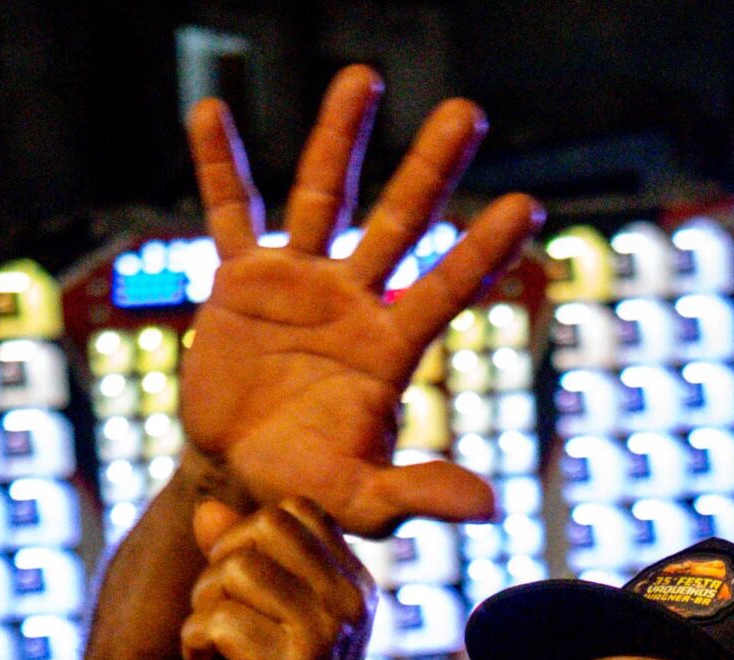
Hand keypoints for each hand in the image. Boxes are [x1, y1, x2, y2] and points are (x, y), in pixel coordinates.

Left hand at [180, 501, 372, 659]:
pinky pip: (219, 619)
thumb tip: (206, 509)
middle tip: (216, 609)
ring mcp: (322, 638)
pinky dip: (194, 639)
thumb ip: (241, 557)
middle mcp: (348, 606)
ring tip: (209, 640)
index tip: (238, 584)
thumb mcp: (263, 616)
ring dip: (203, 603)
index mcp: (354, 587)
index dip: (247, 535)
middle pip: (264, 528)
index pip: (293, 514)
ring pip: (236, 569)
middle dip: (222, 561)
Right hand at [181, 68, 540, 534]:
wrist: (238, 480)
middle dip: (430, 169)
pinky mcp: (240, 281)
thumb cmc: (308, 491)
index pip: (445, 290)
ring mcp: (298, 282)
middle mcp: (352, 302)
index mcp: (388, 349)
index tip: (525, 206)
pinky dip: (219, 167)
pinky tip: (208, 111)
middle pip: (399, 223)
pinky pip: (229, 214)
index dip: (482, 251)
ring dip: (339, 138)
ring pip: (323, 197)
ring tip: (365, 77)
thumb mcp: (361, 501)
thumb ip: (418, 495)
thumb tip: (489, 508)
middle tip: (468, 111)